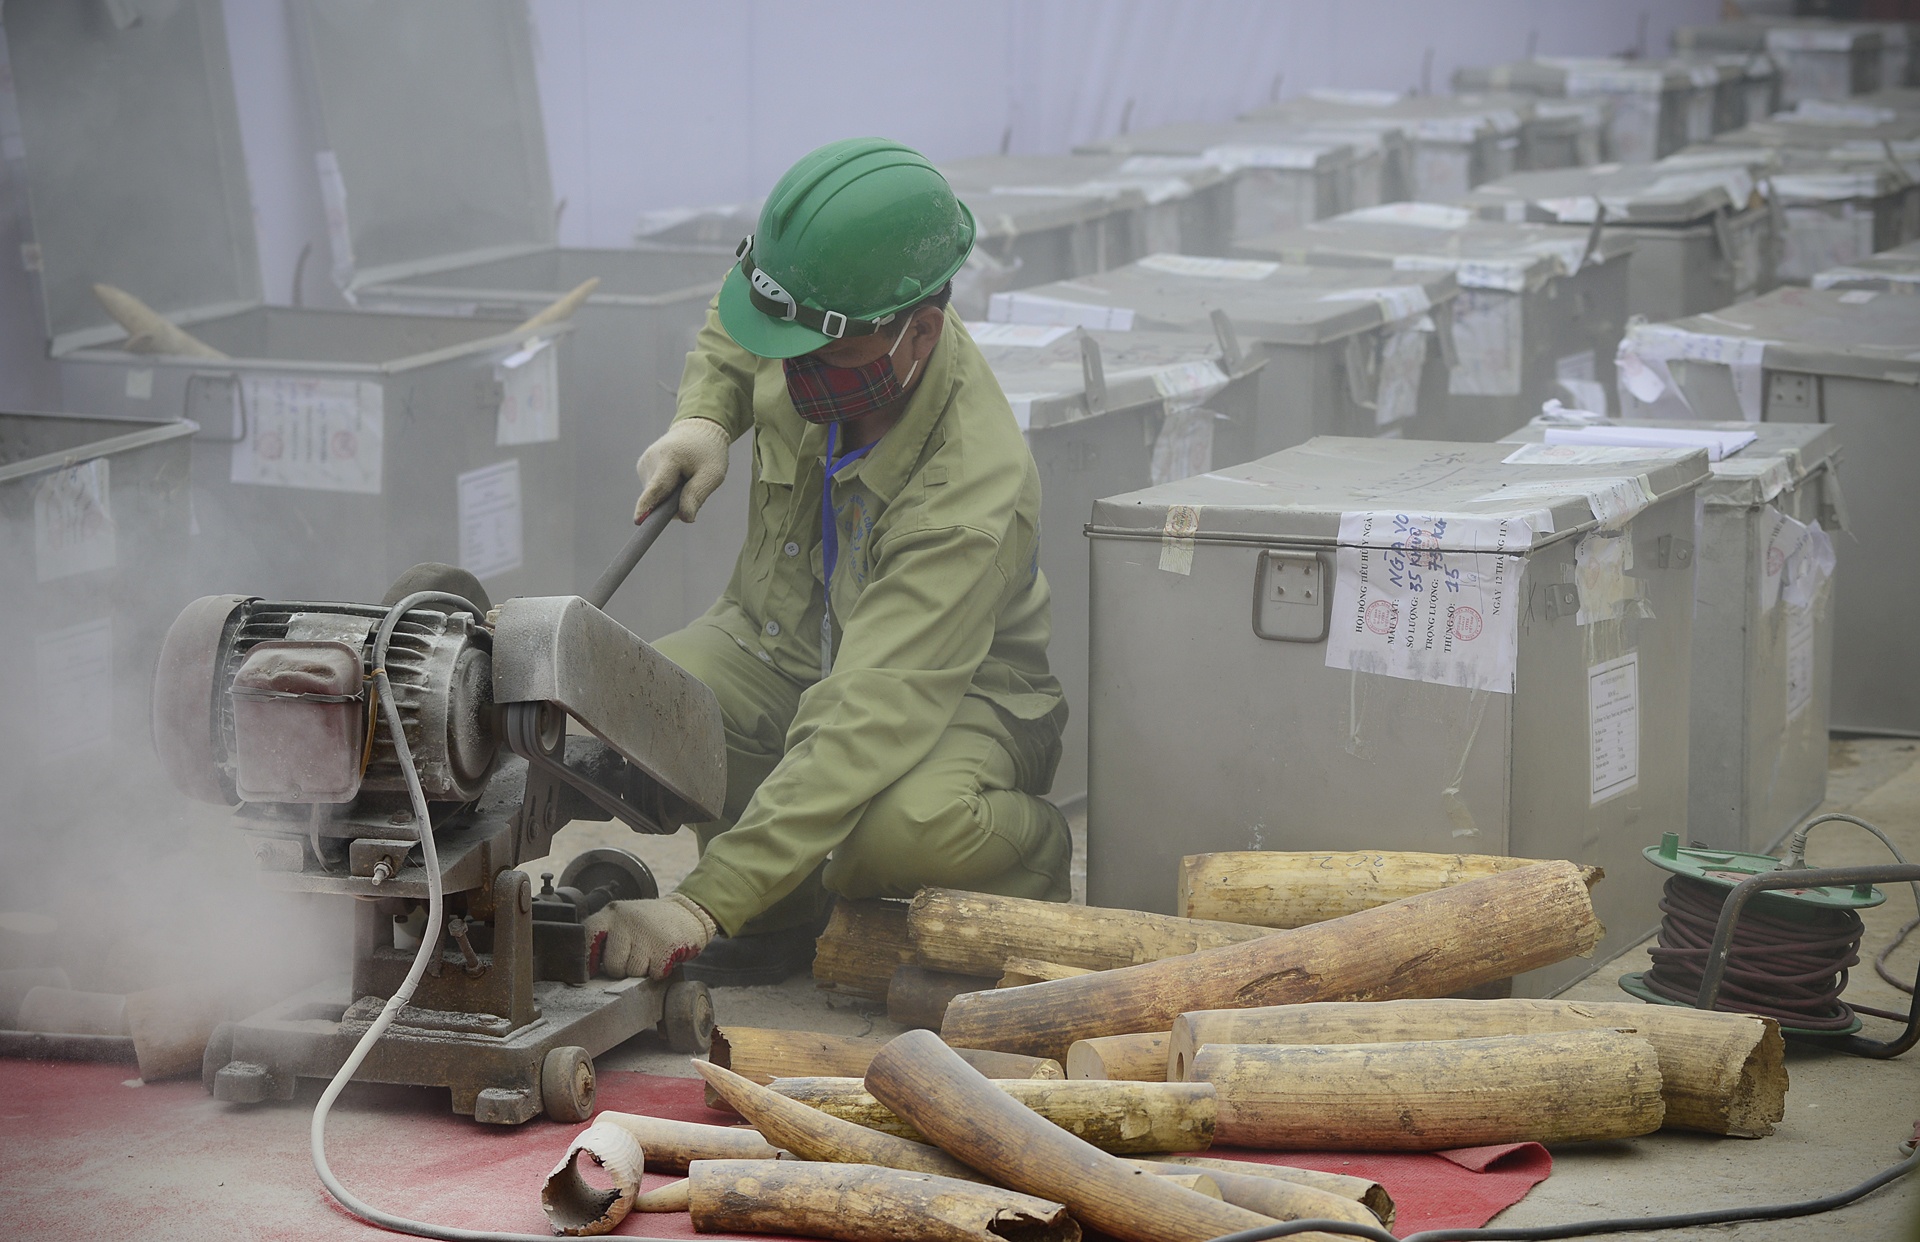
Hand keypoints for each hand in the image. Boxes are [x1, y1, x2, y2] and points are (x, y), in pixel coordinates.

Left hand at [584, 893, 716, 979]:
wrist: (688, 912)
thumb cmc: (650, 923)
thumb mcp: (625, 919)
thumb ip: (607, 937)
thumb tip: (591, 970)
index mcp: (612, 913)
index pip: (588, 937)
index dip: (588, 959)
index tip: (593, 970)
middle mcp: (626, 920)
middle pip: (612, 964)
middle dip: (622, 969)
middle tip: (634, 959)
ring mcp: (646, 932)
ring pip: (633, 972)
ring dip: (642, 971)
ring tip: (650, 955)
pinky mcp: (665, 945)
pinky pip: (654, 973)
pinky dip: (659, 971)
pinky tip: (663, 957)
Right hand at [635, 418, 731, 522]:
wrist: (697, 431)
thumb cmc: (708, 453)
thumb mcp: (712, 474)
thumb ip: (697, 495)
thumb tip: (685, 519)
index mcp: (669, 458)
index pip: (657, 488)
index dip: (647, 506)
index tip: (637, 521)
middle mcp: (651, 460)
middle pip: (659, 497)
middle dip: (675, 501)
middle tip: (693, 482)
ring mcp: (644, 463)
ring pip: (656, 496)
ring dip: (672, 495)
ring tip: (685, 476)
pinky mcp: (642, 467)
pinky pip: (654, 491)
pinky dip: (667, 490)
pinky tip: (676, 475)